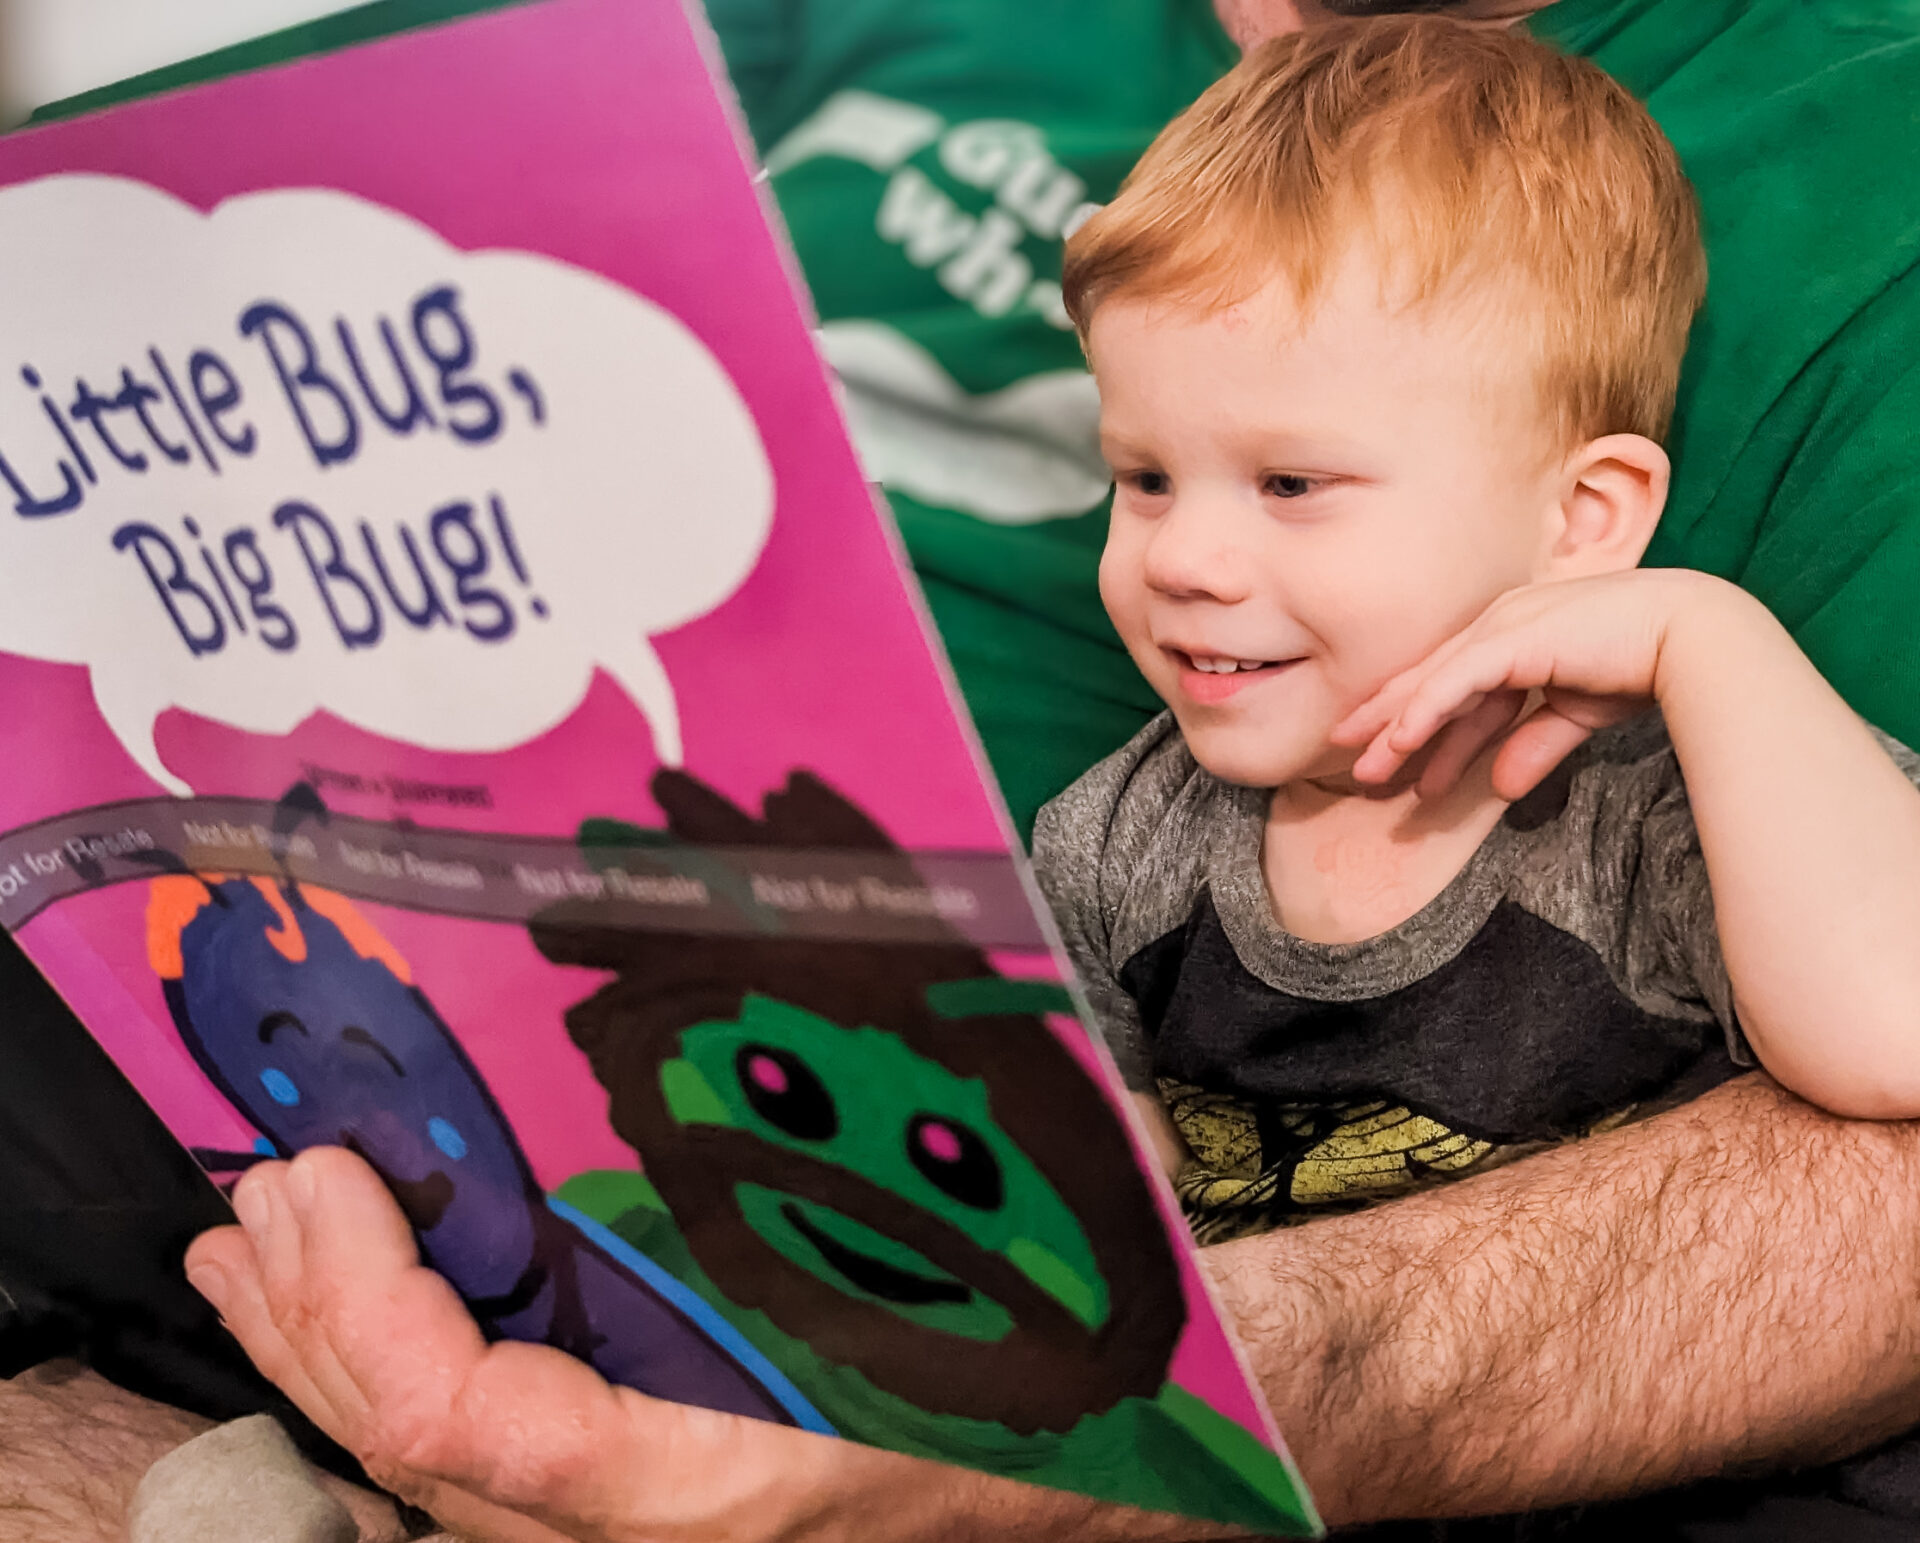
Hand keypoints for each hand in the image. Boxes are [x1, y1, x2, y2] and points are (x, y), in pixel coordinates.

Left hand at [184, 1147, 1216, 1542]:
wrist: (1141, 1446)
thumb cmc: (1070, 1346)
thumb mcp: (978, 1261)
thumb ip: (867, 1182)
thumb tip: (775, 1016)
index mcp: (735, 1478)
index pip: (487, 1434)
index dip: (378, 1315)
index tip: (333, 1180)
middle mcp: (670, 1527)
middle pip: (424, 1463)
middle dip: (318, 1322)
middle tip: (266, 1196)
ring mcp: (657, 1524)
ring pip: (438, 1481)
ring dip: (330, 1356)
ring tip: (256, 1261)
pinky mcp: (668, 1494)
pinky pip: (495, 1467)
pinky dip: (409, 1380)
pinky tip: (367, 1320)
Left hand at [1330, 570, 1727, 801]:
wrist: (1690, 636)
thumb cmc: (1643, 664)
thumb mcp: (1577, 713)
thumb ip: (1534, 745)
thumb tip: (1500, 789)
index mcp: (1516, 635)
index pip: (1455, 683)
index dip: (1420, 720)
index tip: (1392, 755)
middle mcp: (1500, 625)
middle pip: (1429, 682)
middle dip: (1388, 724)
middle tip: (1350, 759)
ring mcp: (1503, 628)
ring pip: (1432, 686)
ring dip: (1395, 730)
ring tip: (1363, 769)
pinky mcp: (1513, 640)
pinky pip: (1454, 683)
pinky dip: (1423, 712)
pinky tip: (1397, 742)